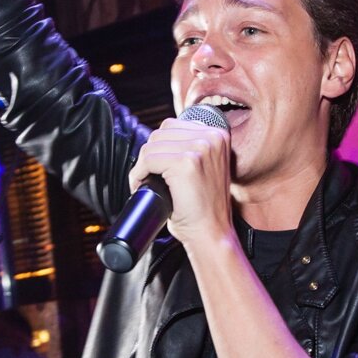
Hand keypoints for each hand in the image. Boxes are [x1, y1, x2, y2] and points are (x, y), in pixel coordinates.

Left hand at [128, 116, 234, 250]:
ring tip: (146, 182)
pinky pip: (148, 160)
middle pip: (160, 133)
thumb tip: (159, 141)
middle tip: (149, 177)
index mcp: (218, 134)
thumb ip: (191, 148)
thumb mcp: (205, 168)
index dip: (159, 147)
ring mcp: (200, 148)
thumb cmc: (204, 207)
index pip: (173, 125)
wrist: (211, 232)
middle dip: (149, 156)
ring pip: (152, 146)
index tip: (158, 167)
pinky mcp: (186, 163)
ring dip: (142, 166)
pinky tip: (142, 186)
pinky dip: (138, 174)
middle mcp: (212, 137)